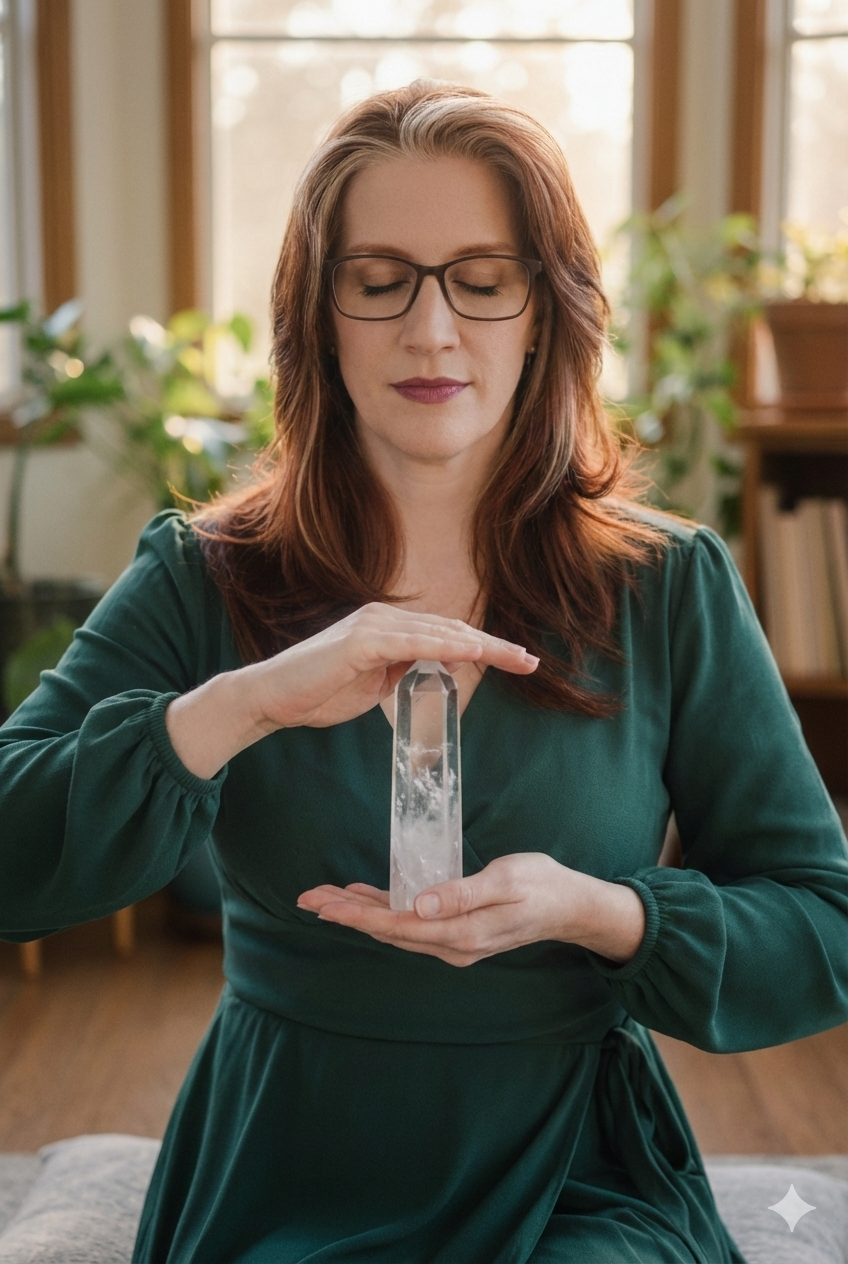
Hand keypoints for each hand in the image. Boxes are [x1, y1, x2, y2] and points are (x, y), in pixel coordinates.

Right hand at [165, 603, 535, 779]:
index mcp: (388, 627)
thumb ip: (406, 674)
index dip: (485, 647)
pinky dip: (444, 646)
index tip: (518, 662)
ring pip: (438, 633)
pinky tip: (471, 651)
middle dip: (494, 646)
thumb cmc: (318, 693)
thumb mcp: (375, 684)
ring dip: (481, 645)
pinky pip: (412, 642)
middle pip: (451, 629)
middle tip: (531, 662)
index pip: (447, 634)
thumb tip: (441, 673)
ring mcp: (371, 625)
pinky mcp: (359, 641)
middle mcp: (383, 617)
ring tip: (515, 659)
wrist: (270, 698)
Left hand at [297, 853, 645, 966]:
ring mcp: (455, 942)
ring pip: (396, 929)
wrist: (572, 907)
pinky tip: (367, 899)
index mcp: (461, 933)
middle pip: (388, 931)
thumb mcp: (506, 880)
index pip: (397, 927)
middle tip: (308, 899)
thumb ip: (463, 893)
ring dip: (361, 914)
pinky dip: (385, 911)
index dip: (359, 917)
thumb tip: (419, 906)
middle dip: (348, 915)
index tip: (326, 906)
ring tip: (326, 899)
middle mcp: (452, 945)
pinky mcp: (458, 933)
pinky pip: (411, 925)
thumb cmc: (543, 885)